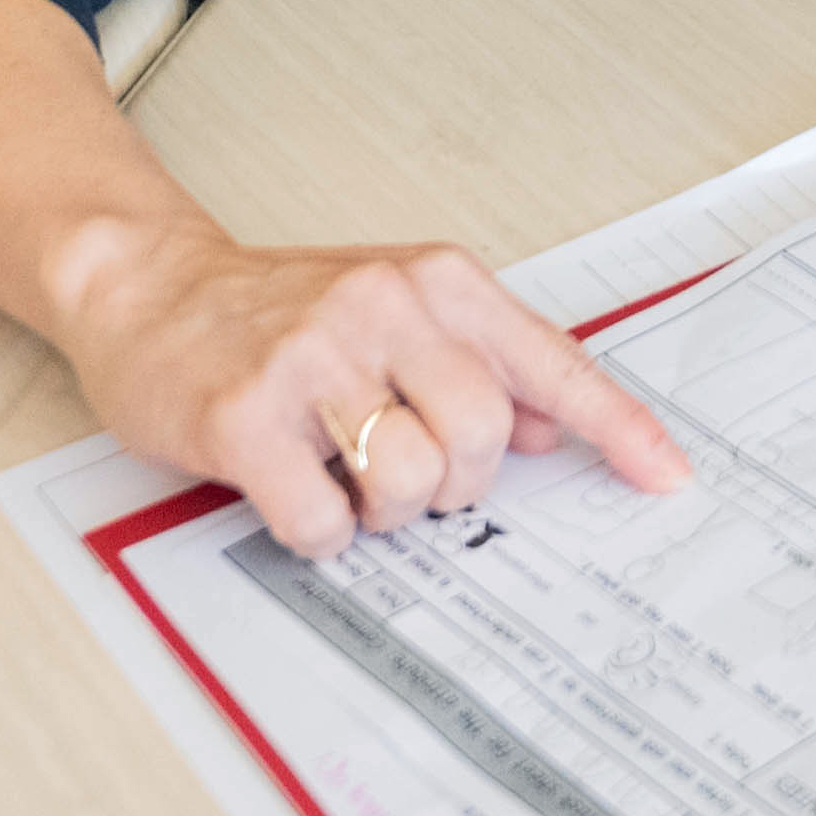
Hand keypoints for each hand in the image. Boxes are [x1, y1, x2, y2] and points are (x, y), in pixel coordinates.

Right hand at [58, 219, 686, 558]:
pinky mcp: (246, 416)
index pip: (549, 363)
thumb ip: (479, 361)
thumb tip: (555, 427)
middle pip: (481, 438)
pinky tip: (294, 492)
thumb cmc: (279, 310)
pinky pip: (323, 521)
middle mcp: (383, 307)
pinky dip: (319, 532)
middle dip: (454, 484)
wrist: (149, 287)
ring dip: (382, 512)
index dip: (615, 428)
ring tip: (344, 478)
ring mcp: (312, 358)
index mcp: (436, 282)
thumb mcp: (395, 310)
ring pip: (407, 483)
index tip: (666, 477)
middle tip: (407, 474)